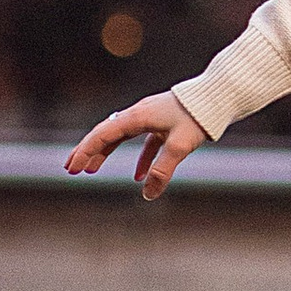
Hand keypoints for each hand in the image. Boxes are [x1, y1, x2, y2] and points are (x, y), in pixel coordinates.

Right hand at [64, 91, 208, 198]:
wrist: (219, 95)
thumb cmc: (198, 116)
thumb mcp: (179, 146)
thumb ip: (162, 171)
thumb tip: (148, 195)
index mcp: (137, 116)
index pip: (103, 135)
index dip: (86, 152)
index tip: (73, 168)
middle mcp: (140, 114)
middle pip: (106, 134)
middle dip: (88, 151)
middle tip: (71, 168)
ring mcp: (151, 117)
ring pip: (122, 137)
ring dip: (107, 153)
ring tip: (93, 171)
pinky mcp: (164, 123)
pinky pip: (145, 141)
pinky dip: (140, 158)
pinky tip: (140, 177)